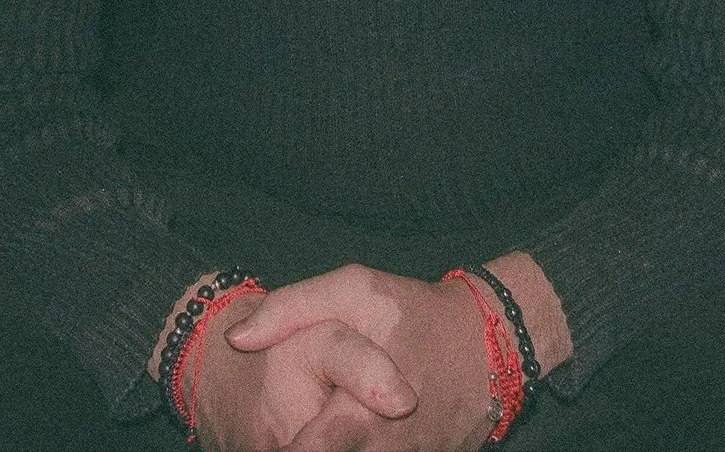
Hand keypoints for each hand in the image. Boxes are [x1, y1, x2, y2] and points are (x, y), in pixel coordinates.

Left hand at [226, 264, 492, 451]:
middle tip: (282, 431)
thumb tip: (238, 339)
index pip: (311, 451)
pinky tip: (344, 433)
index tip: (265, 438)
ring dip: (332, 447)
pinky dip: (356, 448)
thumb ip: (291, 308)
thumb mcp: (354, 289)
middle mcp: (386, 451)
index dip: (283, 447)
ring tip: (309, 426)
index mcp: (364, 412)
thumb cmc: (412, 313)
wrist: (486, 343)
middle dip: (301, 444)